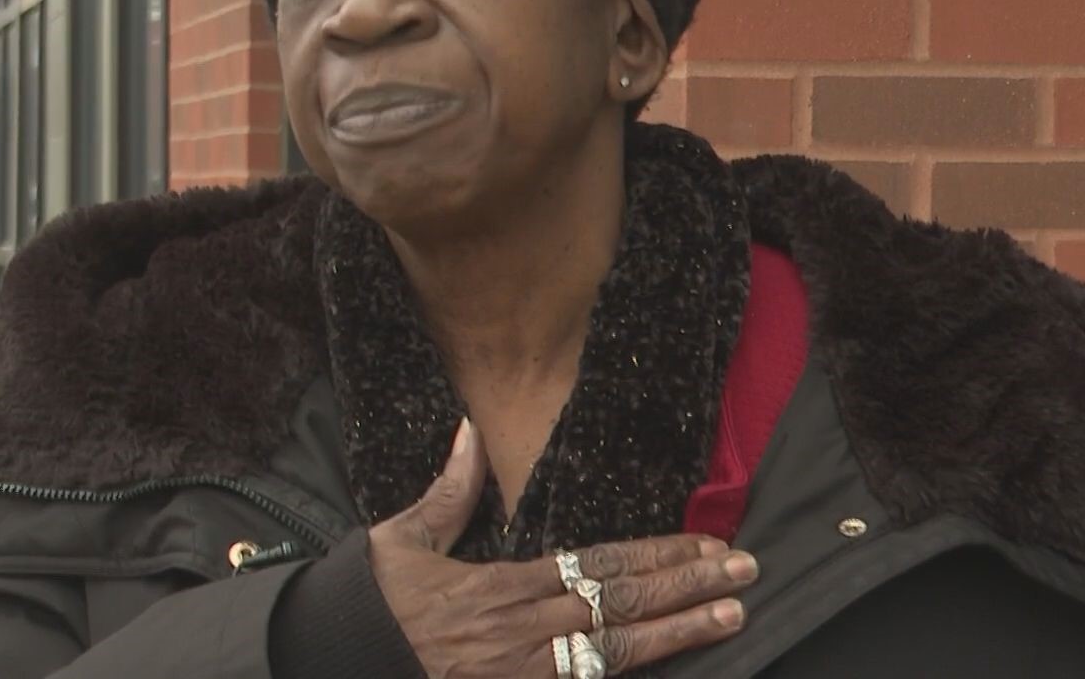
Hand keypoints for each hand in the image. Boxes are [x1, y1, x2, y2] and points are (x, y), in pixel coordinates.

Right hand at [367, 419, 756, 676]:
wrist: (339, 662)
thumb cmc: (371, 605)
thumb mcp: (403, 540)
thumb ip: (449, 492)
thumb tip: (470, 431)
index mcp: (502, 584)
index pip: (597, 564)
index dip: (656, 554)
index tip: (704, 543)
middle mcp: (523, 631)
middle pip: (621, 605)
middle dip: (688, 587)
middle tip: (744, 570)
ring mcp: (525, 675)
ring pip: (618, 653)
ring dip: (679, 634)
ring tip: (731, 615)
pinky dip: (630, 677)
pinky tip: (671, 668)